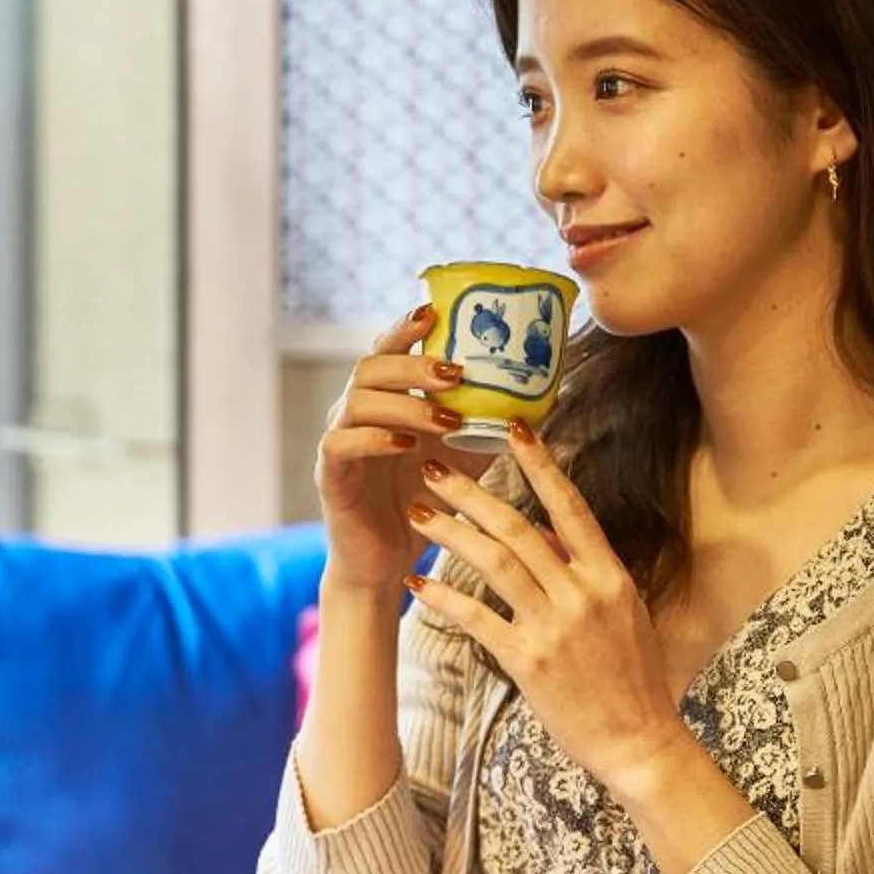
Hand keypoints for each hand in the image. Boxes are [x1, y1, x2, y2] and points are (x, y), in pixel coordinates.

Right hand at [312, 304, 500, 591]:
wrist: (387, 561)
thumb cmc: (424, 503)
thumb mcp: (465, 457)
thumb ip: (489, 425)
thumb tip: (543, 398)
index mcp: (383, 401)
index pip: (387, 350)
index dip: (405, 328)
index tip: (435, 311)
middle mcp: (354, 413)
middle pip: (370, 366)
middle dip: (414, 365)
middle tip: (456, 373)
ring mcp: (337, 441)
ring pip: (356, 401)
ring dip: (405, 404)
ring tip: (446, 418)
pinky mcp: (329, 475)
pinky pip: (341, 444)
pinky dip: (375, 440)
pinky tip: (407, 446)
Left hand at [398, 421, 685, 791]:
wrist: (640, 741)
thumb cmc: (632, 678)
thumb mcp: (621, 612)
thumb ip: (582, 570)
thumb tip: (546, 533)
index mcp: (609, 576)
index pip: (570, 507)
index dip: (540, 465)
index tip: (512, 430)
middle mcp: (583, 594)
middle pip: (518, 528)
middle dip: (470, 495)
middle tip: (432, 470)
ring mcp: (555, 627)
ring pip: (494, 564)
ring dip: (450, 534)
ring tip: (416, 513)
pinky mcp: (529, 662)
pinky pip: (477, 619)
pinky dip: (443, 599)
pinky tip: (416, 583)